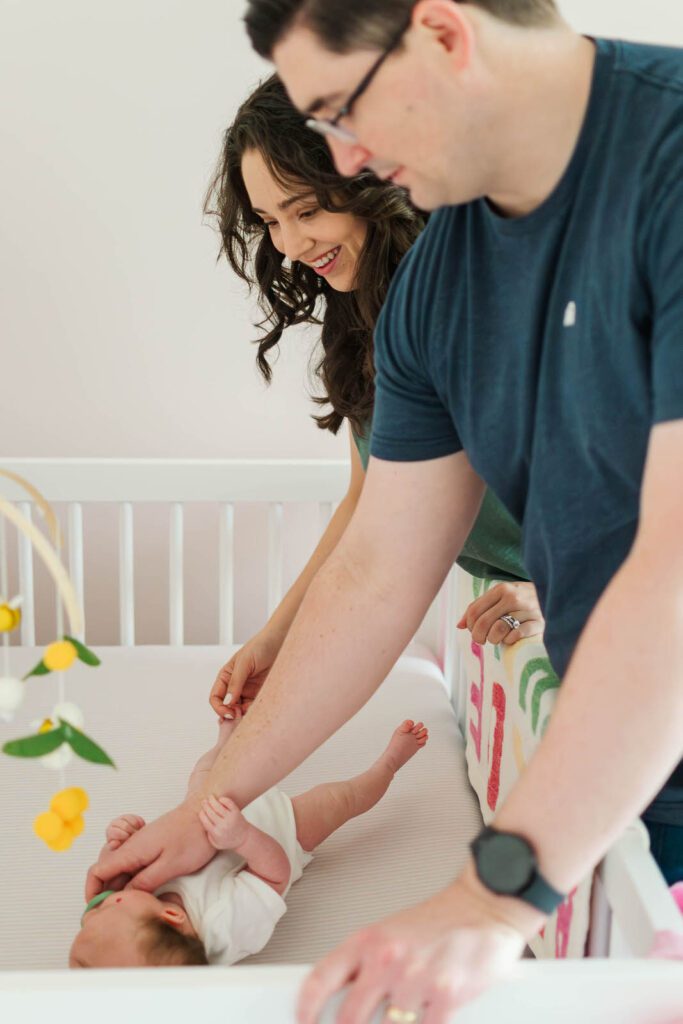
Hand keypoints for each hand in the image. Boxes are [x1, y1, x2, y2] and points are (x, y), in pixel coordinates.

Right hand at [85, 799, 214, 900]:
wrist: (206, 812)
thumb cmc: (192, 838)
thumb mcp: (170, 866)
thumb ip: (145, 882)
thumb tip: (124, 896)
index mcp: (131, 851)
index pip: (97, 871)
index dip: (93, 892)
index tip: (98, 910)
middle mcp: (131, 847)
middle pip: (106, 872)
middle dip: (107, 892)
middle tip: (119, 913)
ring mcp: (141, 845)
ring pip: (120, 869)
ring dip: (121, 886)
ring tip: (134, 905)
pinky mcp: (151, 846)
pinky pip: (134, 864)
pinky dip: (133, 878)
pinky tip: (146, 890)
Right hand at [199, 795, 249, 849]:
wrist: (244, 838)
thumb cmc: (229, 841)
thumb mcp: (216, 843)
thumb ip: (208, 835)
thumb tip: (203, 822)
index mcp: (216, 833)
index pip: (205, 820)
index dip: (202, 814)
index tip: (201, 811)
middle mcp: (223, 825)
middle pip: (210, 812)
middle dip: (205, 805)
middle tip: (204, 801)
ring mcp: (230, 818)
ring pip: (218, 806)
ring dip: (212, 800)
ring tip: (210, 797)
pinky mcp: (236, 812)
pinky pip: (228, 803)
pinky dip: (223, 799)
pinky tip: (220, 799)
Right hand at [209, 627, 285, 718]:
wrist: (281, 641)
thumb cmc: (261, 645)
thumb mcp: (244, 662)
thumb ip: (235, 682)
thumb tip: (228, 701)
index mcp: (226, 676)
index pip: (216, 698)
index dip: (219, 707)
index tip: (228, 713)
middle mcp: (236, 685)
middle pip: (228, 707)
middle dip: (231, 714)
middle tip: (238, 718)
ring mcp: (249, 690)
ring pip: (241, 710)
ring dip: (244, 715)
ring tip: (249, 715)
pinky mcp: (262, 693)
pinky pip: (255, 707)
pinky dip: (255, 712)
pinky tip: (258, 711)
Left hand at [296, 865, 539, 1023]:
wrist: (485, 904)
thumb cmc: (441, 920)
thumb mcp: (392, 934)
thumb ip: (365, 964)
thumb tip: (339, 998)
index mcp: (369, 941)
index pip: (321, 978)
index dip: (306, 1008)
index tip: (302, 1021)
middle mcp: (387, 959)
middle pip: (348, 1018)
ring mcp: (415, 980)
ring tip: (406, 1011)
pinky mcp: (446, 995)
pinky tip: (426, 1017)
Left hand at [457, 581, 544, 645]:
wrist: (556, 597)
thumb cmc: (522, 601)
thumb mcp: (501, 598)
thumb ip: (480, 608)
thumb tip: (459, 625)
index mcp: (502, 589)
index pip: (475, 610)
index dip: (470, 625)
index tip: (474, 631)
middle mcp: (514, 597)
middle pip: (483, 622)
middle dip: (478, 636)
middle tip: (482, 640)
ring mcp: (528, 609)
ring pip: (498, 629)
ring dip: (494, 639)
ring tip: (497, 639)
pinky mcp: (539, 623)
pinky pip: (516, 636)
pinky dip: (510, 640)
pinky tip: (511, 639)